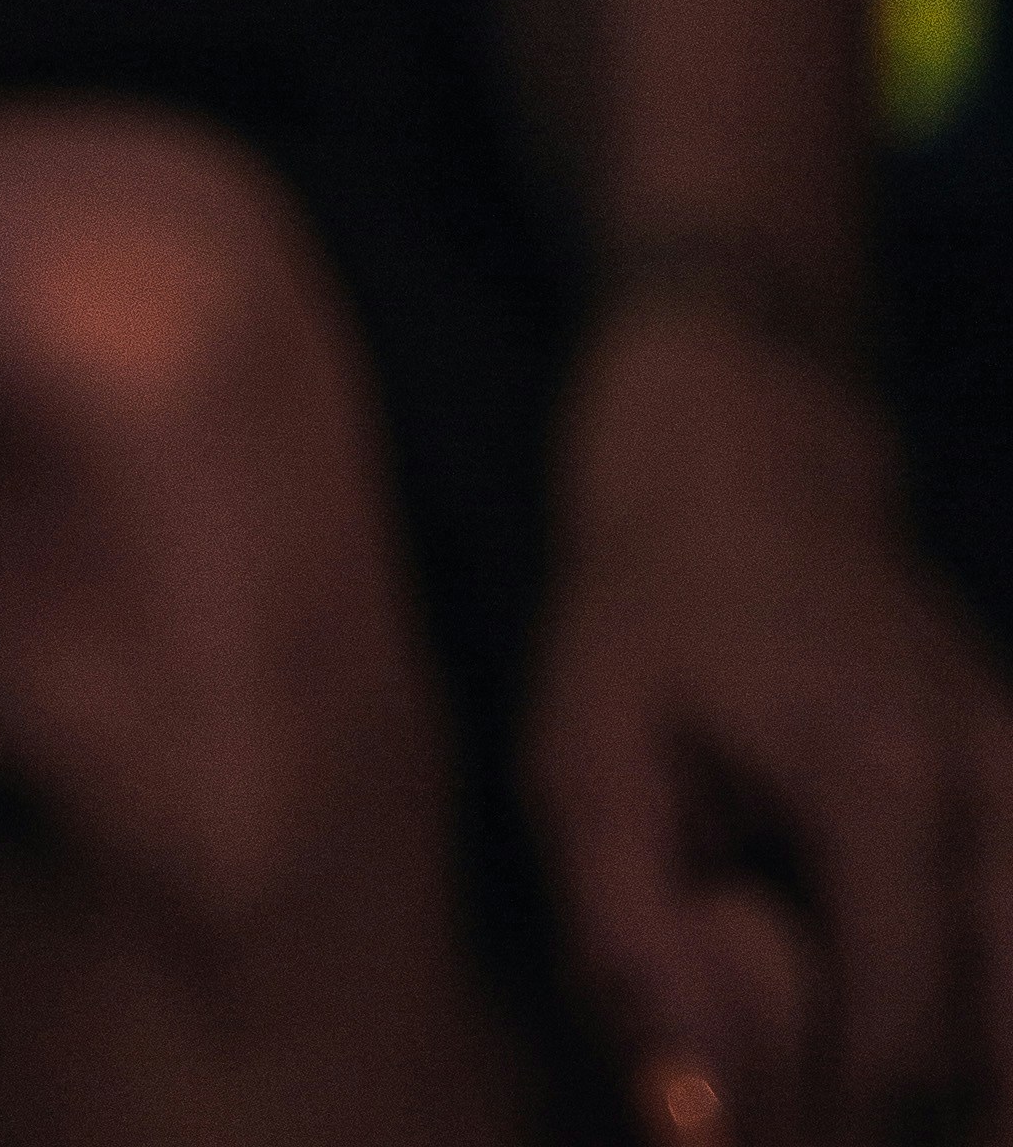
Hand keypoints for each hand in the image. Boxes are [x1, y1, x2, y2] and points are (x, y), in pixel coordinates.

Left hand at [525, 295, 1012, 1138]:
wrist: (741, 472)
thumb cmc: (643, 620)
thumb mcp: (584, 758)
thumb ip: (631, 937)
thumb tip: (694, 1119)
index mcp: (877, 775)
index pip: (905, 1033)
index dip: (831, 1107)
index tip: (755, 1100)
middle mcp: (993, 779)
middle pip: (1004, 1036)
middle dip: (921, 1102)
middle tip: (821, 1093)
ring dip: (972, 1064)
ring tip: (872, 1068)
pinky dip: (993, 1001)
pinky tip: (928, 1020)